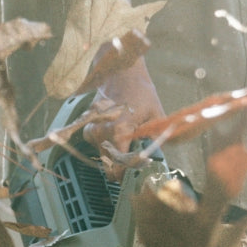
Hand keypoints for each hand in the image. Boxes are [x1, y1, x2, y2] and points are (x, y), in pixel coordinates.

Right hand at [83, 59, 164, 173]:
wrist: (121, 72)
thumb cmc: (140, 91)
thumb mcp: (156, 114)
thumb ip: (158, 139)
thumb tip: (158, 159)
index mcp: (118, 131)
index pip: (118, 168)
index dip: (129, 174)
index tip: (138, 173)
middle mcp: (100, 133)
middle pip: (109, 165)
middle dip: (122, 167)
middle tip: (136, 161)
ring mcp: (91, 130)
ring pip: (103, 157)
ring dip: (115, 156)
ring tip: (129, 144)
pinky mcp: (88, 126)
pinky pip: (98, 146)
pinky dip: (108, 146)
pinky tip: (119, 135)